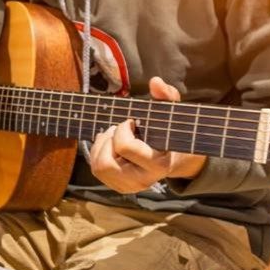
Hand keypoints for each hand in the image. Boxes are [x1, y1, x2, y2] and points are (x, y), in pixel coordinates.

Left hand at [89, 77, 206, 193]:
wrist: (173, 158)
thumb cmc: (168, 132)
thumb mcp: (170, 113)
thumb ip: (167, 96)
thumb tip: (156, 82)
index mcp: (158, 164)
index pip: (126, 147)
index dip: (122, 130)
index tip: (130, 122)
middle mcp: (143, 180)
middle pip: (106, 163)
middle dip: (108, 141)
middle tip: (120, 129)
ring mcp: (129, 186)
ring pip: (98, 168)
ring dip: (101, 147)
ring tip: (114, 136)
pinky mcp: (118, 187)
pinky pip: (96, 170)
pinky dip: (99, 154)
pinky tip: (111, 145)